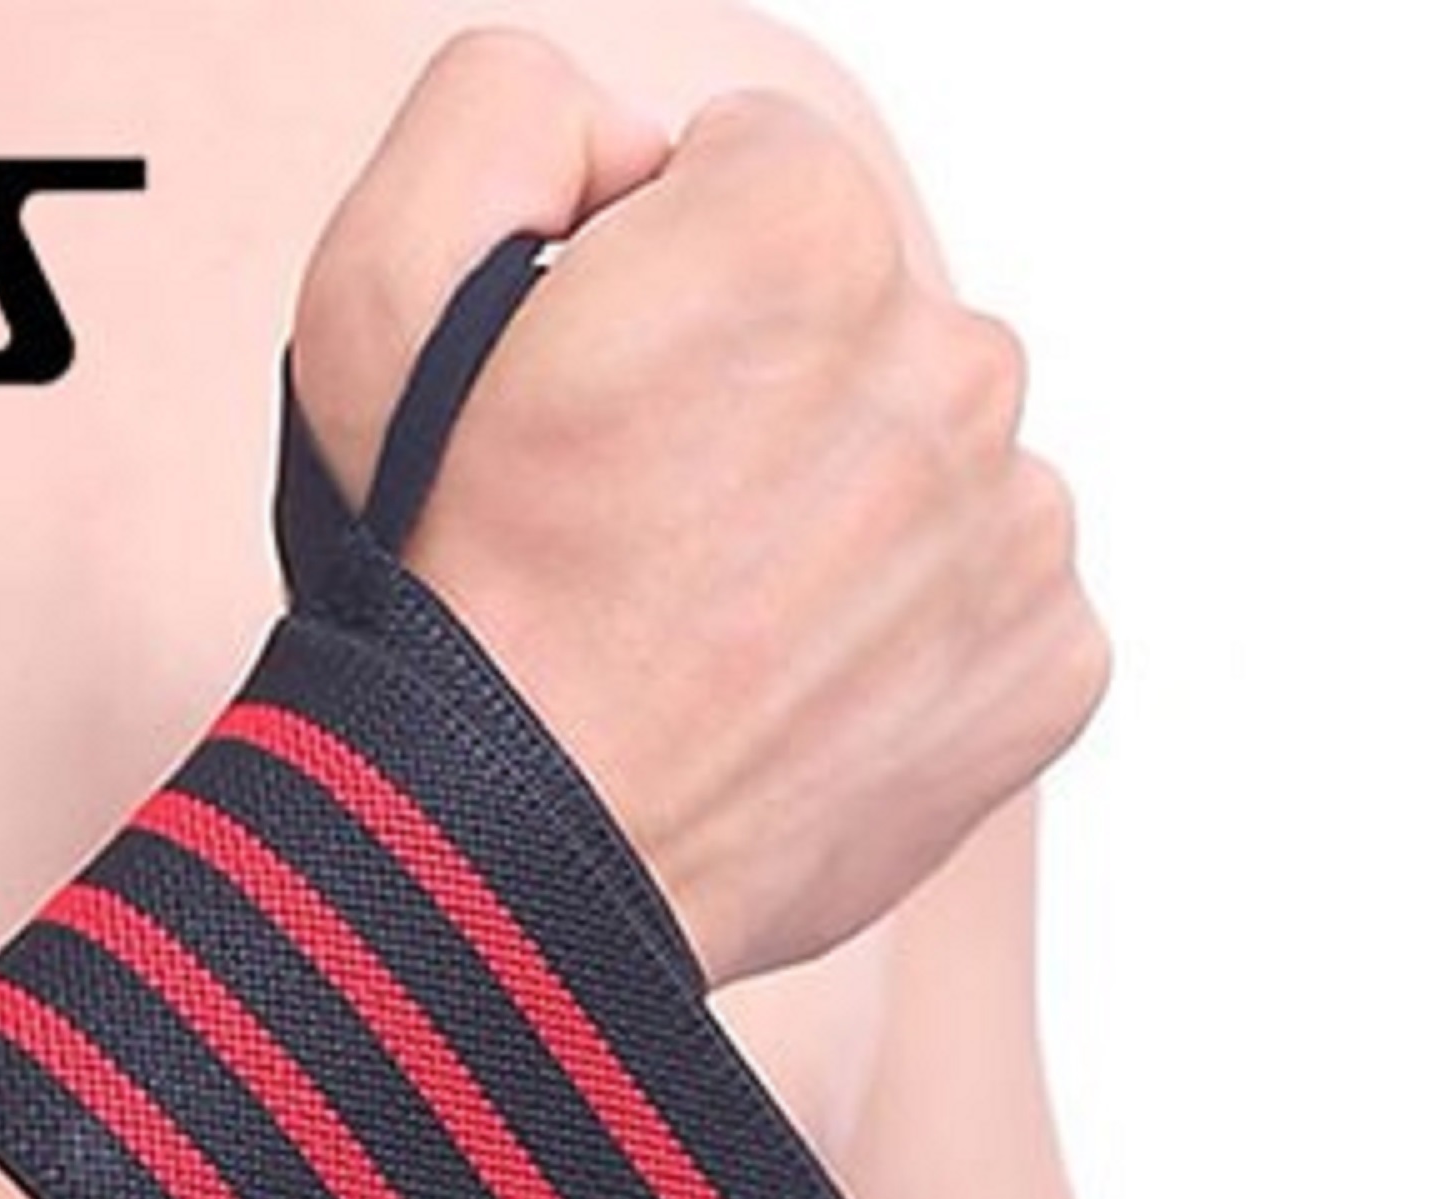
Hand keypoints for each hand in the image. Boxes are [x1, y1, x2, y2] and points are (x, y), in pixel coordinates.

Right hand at [289, 28, 1107, 984]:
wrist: (524, 863)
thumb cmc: (453, 595)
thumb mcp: (378, 280)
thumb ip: (508, 104)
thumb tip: (648, 144)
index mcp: (807, 232)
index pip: (764, 176)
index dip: (666, 281)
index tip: (614, 403)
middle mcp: (950, 362)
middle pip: (873, 325)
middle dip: (782, 394)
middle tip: (664, 531)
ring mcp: (1017, 527)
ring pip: (945, 467)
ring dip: (858, 522)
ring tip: (731, 626)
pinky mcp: (1052, 665)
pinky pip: (1001, 608)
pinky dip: (919, 649)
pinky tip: (806, 699)